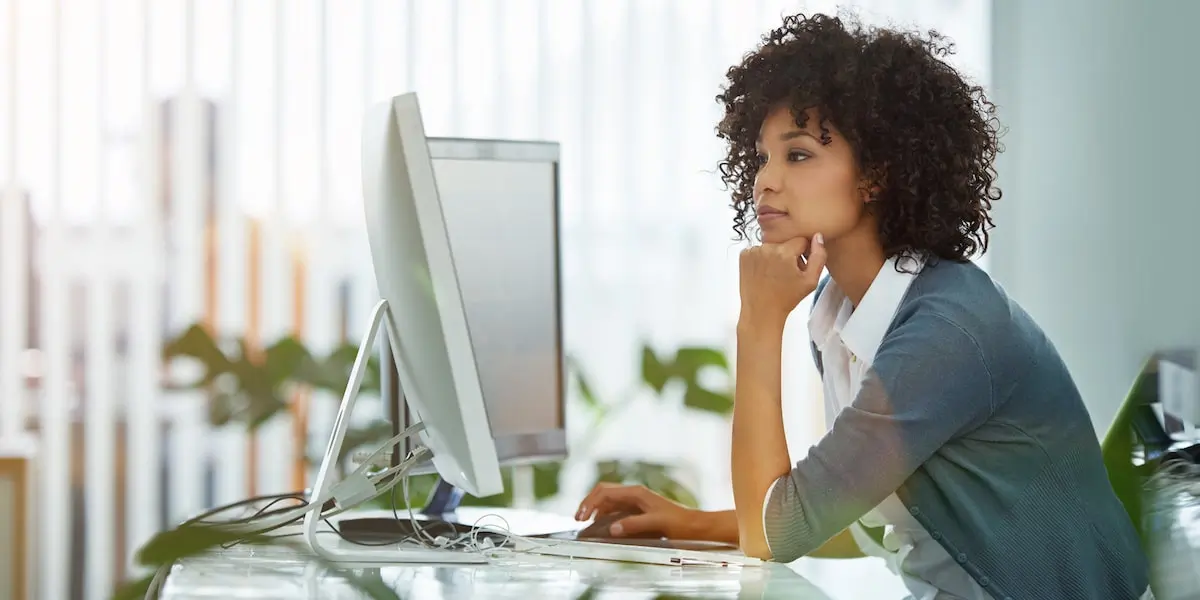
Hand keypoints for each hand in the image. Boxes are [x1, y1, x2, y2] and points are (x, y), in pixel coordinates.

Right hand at [575, 483, 699, 539]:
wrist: (695, 526)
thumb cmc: (679, 523)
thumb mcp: (656, 523)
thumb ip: (634, 524)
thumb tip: (612, 528)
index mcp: (636, 492)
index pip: (604, 492)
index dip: (589, 503)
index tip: (581, 517)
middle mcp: (634, 494)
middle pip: (603, 492)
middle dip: (589, 503)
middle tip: (579, 519)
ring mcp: (636, 501)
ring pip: (609, 500)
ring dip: (596, 509)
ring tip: (587, 523)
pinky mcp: (638, 509)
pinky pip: (616, 508)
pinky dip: (605, 514)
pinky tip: (603, 525)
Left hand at [738, 233, 826, 328]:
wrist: (761, 312)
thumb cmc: (786, 299)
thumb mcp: (810, 281)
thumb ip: (818, 256)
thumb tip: (817, 237)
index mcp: (784, 252)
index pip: (801, 240)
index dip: (803, 254)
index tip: (799, 267)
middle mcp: (767, 248)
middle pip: (785, 242)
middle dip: (789, 254)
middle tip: (787, 273)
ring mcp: (753, 251)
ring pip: (772, 246)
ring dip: (775, 256)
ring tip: (775, 275)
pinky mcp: (744, 255)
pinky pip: (758, 250)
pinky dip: (762, 259)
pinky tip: (764, 273)